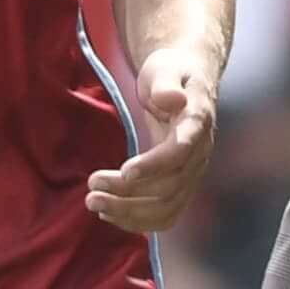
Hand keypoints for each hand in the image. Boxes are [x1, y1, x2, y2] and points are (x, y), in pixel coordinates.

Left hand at [89, 60, 218, 233]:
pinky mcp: (180, 185)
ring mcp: (191, 173)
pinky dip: (138, 220)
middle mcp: (198, 155)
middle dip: (129, 195)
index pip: (179, 153)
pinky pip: (165, 213)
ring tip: (93, 204)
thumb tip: (172, 100)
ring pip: (167, 208)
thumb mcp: (165, 68)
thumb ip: (166, 84)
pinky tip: (109, 214)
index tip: (124, 173)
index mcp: (196, 124)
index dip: (154, 166)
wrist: (186, 80)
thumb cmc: (171, 71)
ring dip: (130, 214)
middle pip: (170, 188)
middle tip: (91, 193)